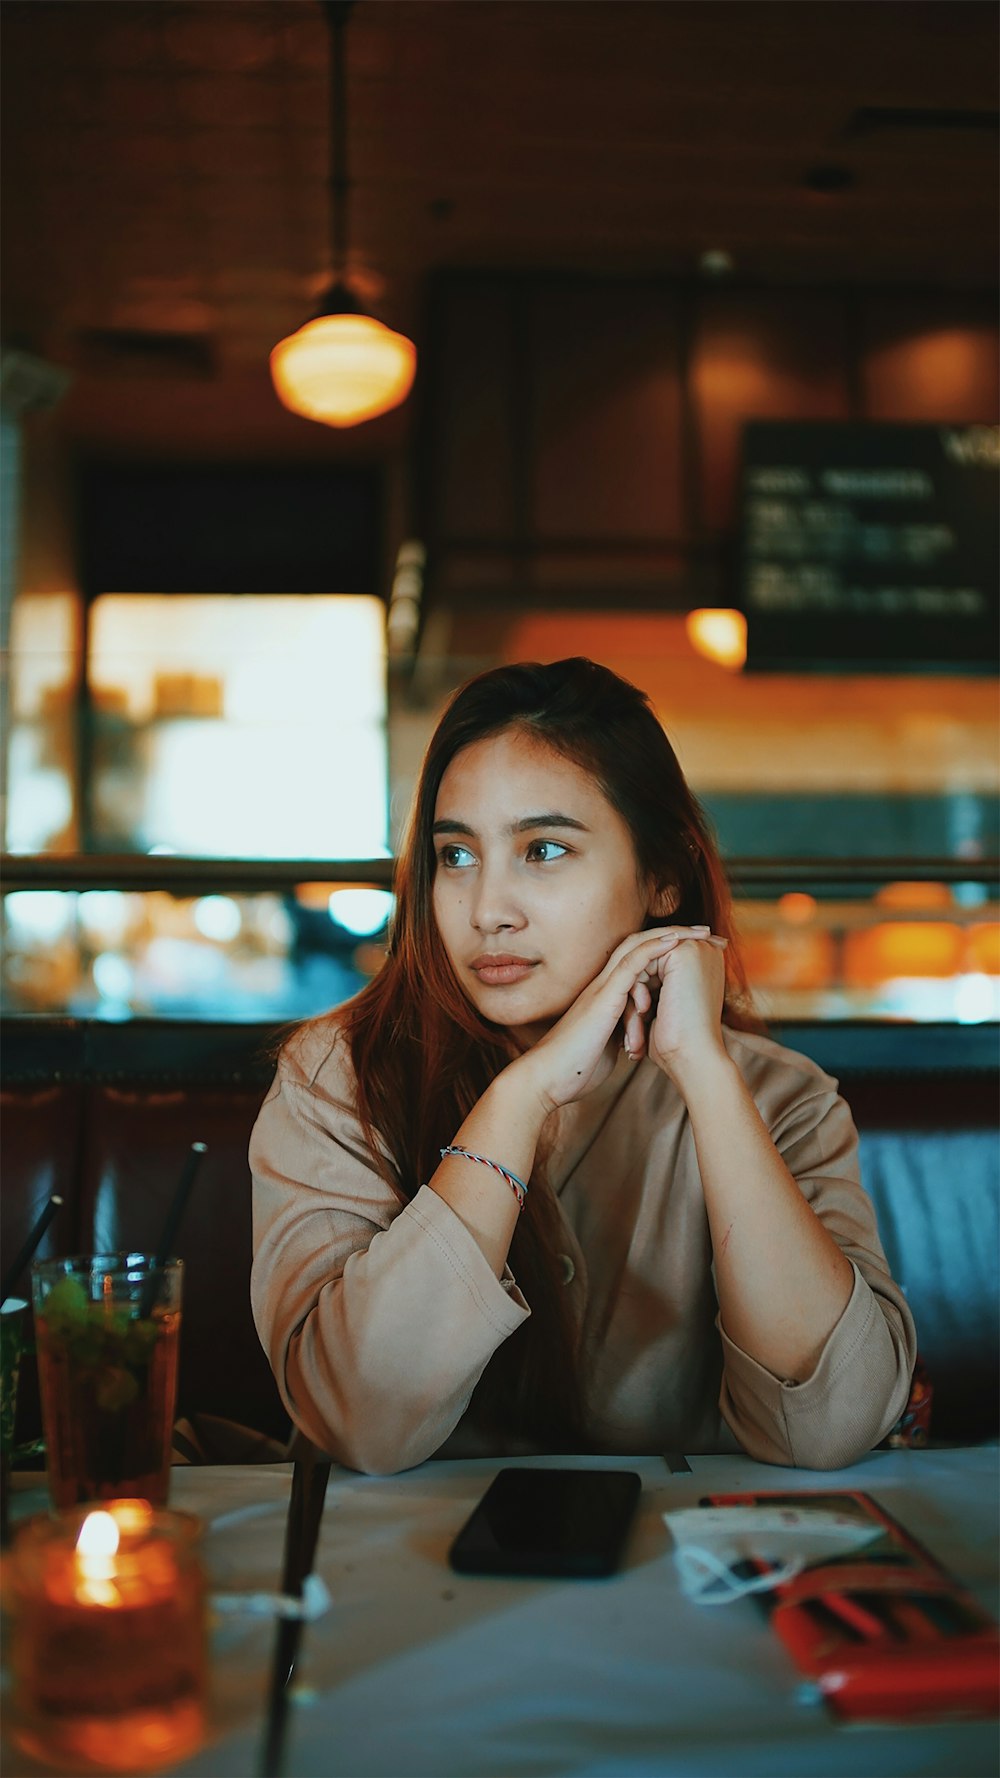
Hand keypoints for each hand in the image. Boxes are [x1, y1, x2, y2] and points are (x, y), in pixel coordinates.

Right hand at [511, 926, 719, 1113]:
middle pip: (642, 946)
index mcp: (607, 997)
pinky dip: (655, 949)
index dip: (668, 953)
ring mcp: (603, 988)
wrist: (550, 1078)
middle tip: (707, 931)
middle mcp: (605, 985)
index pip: (640, 963)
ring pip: (638, 947)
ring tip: (701, 930)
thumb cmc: (575, 1067)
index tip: (698, 951)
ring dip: (673, 935)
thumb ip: (623, 1032)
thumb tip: (639, 1034)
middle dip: (677, 936)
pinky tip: (676, 941)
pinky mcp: (604, 996)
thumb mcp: (608, 1045)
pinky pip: (631, 963)